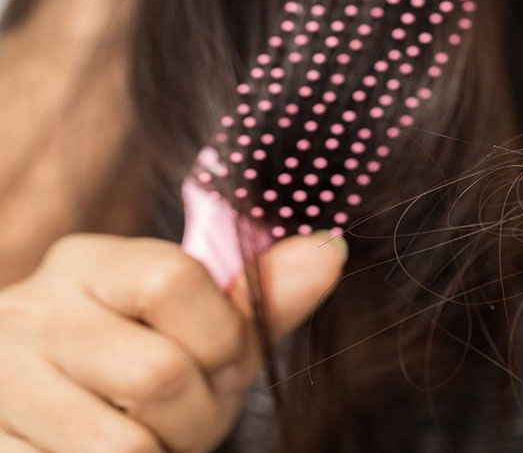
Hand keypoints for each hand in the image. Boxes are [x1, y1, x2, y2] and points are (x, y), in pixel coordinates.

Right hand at [0, 232, 346, 452]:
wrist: (43, 421)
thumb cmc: (137, 373)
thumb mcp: (203, 332)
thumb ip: (262, 300)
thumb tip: (330, 250)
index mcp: (91, 265)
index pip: (173, 281)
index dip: (221, 338)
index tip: (219, 360)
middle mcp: (32, 311)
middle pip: (160, 373)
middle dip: (199, 414)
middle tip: (186, 417)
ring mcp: (1, 381)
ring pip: (124, 445)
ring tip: (149, 438)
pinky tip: (103, 452)